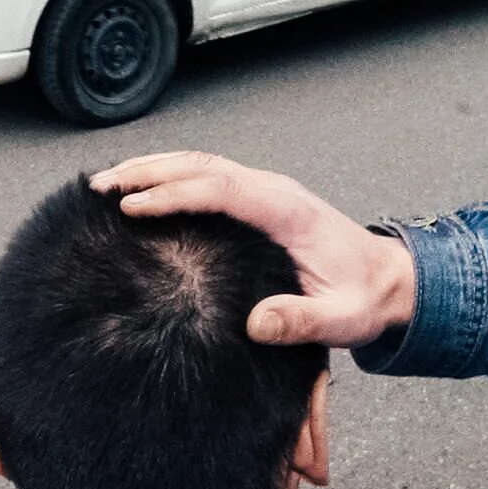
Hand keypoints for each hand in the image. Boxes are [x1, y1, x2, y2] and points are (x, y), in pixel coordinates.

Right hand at [92, 152, 416, 348]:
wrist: (389, 280)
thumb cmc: (363, 300)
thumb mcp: (341, 321)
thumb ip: (302, 322)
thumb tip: (257, 323)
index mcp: (287, 212)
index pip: (222, 188)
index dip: (175, 193)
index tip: (132, 206)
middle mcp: (272, 191)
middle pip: (202, 165)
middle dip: (147, 172)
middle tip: (98, 188)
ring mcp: (264, 191)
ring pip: (200, 164)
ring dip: (151, 169)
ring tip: (103, 184)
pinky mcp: (257, 201)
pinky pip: (206, 177)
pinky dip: (168, 177)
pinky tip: (139, 191)